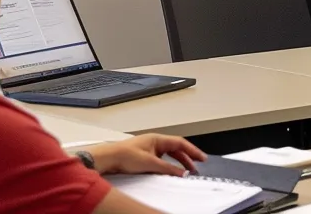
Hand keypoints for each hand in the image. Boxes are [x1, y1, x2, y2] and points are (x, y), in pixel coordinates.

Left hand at [86, 134, 205, 175]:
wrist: (108, 158)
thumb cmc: (124, 155)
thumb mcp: (150, 163)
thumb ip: (168, 168)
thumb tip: (181, 172)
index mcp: (158, 138)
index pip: (181, 143)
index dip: (193, 150)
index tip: (201, 158)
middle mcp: (155, 142)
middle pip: (176, 149)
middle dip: (187, 157)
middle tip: (197, 166)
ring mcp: (150, 149)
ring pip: (169, 154)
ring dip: (179, 162)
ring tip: (186, 170)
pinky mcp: (145, 156)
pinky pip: (162, 159)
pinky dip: (169, 165)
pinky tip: (171, 171)